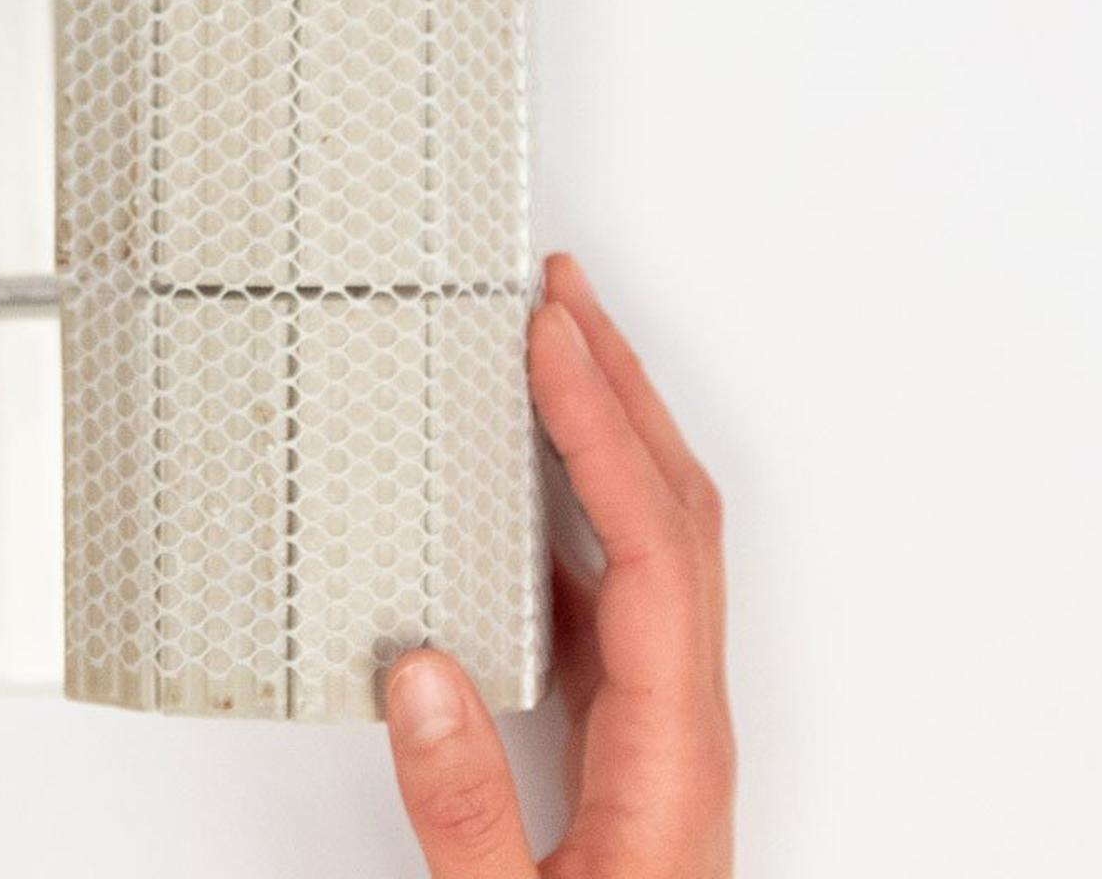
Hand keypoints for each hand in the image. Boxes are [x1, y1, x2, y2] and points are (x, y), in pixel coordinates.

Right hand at [384, 255, 733, 877]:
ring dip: (608, 423)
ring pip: (654, 529)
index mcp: (671, 744)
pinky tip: (520, 480)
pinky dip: (576, 495)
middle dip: (621, 381)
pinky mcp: (627, 724)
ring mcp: (661, 711)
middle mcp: (682, 711)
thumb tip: (419, 671)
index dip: (602, 423)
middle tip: (561, 292)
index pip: (653, 540)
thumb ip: (464, 810)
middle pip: (676, 505)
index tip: (551, 337)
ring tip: (548, 347)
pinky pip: (615, 572)